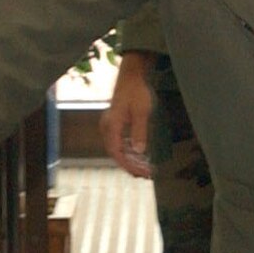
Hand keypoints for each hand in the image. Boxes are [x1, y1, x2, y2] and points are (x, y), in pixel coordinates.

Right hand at [100, 51, 155, 177]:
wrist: (131, 77)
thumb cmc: (136, 92)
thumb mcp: (142, 112)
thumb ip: (139, 131)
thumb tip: (140, 151)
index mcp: (111, 125)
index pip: (116, 152)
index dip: (128, 165)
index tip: (140, 173)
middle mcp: (107, 128)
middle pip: (116, 153)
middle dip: (130, 166)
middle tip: (146, 175)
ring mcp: (109, 127)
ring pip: (117, 150)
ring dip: (130, 160)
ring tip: (145, 170)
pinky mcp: (115, 126)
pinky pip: (120, 143)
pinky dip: (129, 152)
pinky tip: (140, 157)